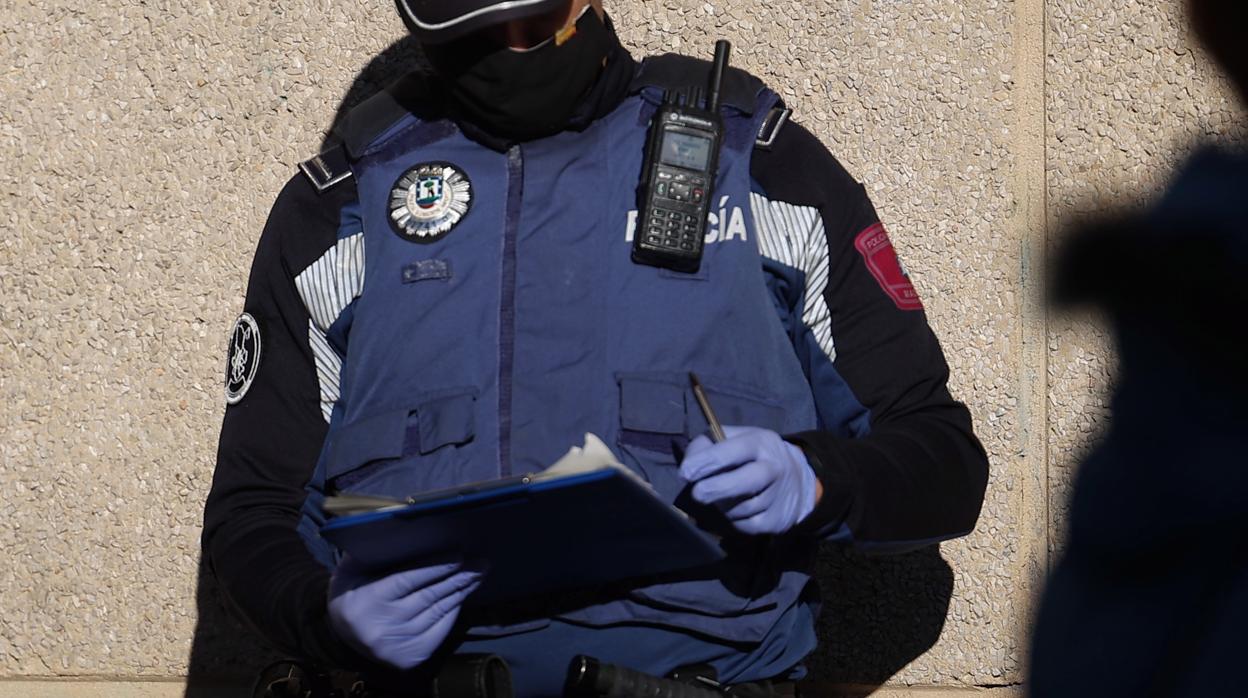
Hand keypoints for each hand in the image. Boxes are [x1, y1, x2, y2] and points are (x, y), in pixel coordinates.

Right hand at [328, 555, 483, 669]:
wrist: (341, 637)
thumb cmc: (351, 593)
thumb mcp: (350, 570)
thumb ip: (373, 552)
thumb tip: (405, 529)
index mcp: (368, 601)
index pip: (407, 580)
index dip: (435, 567)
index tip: (458, 555)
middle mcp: (383, 627)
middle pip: (429, 597)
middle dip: (458, 578)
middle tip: (481, 563)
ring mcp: (398, 646)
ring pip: (438, 613)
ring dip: (461, 592)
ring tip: (477, 575)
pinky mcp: (409, 659)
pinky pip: (439, 630)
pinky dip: (453, 611)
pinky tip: (462, 595)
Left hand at [679, 426, 819, 534]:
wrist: (798, 480)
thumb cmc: (755, 456)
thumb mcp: (739, 438)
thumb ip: (711, 443)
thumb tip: (689, 462)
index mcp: (761, 442)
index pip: (733, 450)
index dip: (707, 461)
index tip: (685, 473)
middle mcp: (773, 468)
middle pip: (744, 482)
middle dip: (716, 489)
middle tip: (696, 494)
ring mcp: (778, 495)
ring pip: (742, 507)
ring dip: (722, 506)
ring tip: (718, 498)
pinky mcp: (776, 520)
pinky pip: (746, 525)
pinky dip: (733, 520)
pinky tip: (733, 510)